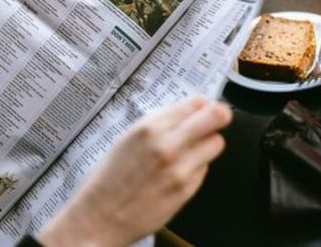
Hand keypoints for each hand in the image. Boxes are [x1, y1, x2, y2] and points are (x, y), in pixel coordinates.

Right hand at [39, 96, 231, 246]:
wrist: (100, 216)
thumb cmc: (111, 177)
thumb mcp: (130, 137)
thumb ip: (161, 123)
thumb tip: (192, 110)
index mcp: (149, 127)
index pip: (195, 103)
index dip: (203, 104)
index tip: (204, 108)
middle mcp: (168, 145)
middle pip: (215, 118)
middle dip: (219, 116)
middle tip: (217, 119)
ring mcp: (180, 169)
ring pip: (216, 143)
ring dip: (208, 144)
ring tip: (192, 150)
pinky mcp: (187, 190)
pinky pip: (205, 169)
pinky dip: (197, 167)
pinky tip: (178, 172)